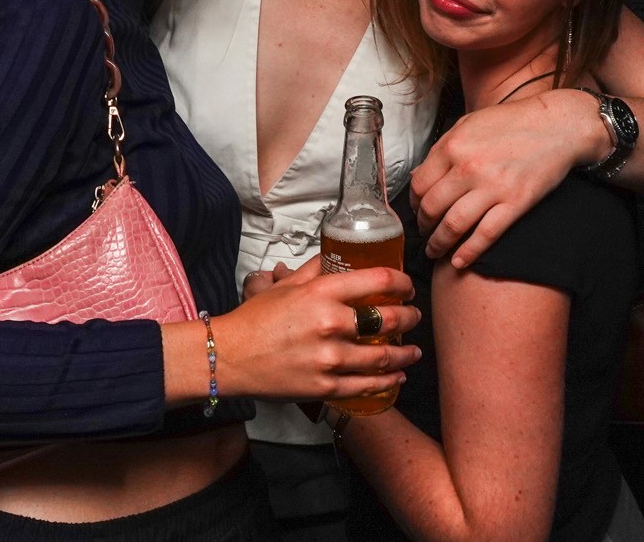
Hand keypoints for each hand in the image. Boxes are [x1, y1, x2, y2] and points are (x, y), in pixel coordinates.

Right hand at [205, 263, 420, 404]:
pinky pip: (367, 385)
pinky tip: (397, 376)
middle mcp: (330, 324)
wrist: (229, 357)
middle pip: (387, 319)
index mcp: (321, 293)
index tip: (407, 286)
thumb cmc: (255, 319)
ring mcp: (330, 359)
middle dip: (408, 317)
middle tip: (414, 317)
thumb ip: (315, 270)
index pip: (377, 280)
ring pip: (383, 356)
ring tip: (414, 350)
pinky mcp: (326, 387)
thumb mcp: (285, 285)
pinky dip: (388, 381)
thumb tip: (336, 256)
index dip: (401, 282)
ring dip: (405, 353)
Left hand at [410, 89, 601, 268]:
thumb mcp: (469, 125)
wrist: (557, 125)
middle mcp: (468, 168)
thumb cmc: (512, 122)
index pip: (419, 185)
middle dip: (424, 227)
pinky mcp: (516, 203)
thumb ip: (442, 149)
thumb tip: (417, 176)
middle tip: (424, 234)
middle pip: (432, 208)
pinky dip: (468, 253)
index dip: (414, 203)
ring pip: (453, 226)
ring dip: (439, 244)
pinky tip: (459, 261)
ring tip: (435, 251)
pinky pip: (485, 235)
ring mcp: (493, 187)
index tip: (417, 211)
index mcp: (453, 146)